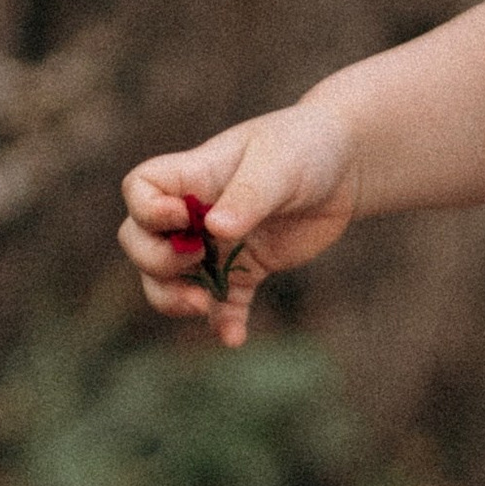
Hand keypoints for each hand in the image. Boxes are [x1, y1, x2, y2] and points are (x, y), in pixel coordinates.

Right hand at [117, 100, 359, 349]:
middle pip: (140, 241)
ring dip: (174, 299)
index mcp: (193, 175)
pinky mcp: (245, 271)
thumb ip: (248, 196)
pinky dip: (224, 323)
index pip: (139, 189)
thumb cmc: (304, 147)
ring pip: (169, 281)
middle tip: (195, 258)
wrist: (344, 168)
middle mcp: (194, 213)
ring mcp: (216, 245)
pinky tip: (235, 338)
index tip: (183, 216)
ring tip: (205, 307)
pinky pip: (224, 305)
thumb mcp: (279, 165)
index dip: (147, 209)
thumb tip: (215, 230)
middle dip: (154, 260)